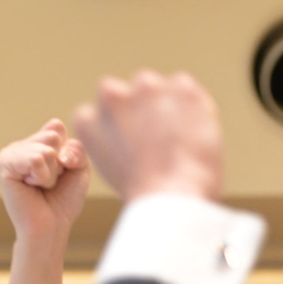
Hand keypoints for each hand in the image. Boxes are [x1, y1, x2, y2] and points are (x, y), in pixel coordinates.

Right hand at [0, 120, 89, 245]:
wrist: (51, 226)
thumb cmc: (63, 200)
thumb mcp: (79, 168)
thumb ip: (76, 147)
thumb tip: (55, 144)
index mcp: (36, 142)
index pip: (57, 128)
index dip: (68, 153)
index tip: (61, 173)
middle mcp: (21, 144)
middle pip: (53, 136)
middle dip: (59, 164)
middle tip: (49, 182)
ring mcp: (10, 152)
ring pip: (45, 149)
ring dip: (50, 173)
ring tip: (40, 186)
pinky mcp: (3, 163)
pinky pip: (35, 159)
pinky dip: (41, 177)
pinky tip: (30, 187)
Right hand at [72, 70, 222, 201]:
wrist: (173, 196)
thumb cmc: (147, 195)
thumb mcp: (112, 169)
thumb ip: (114, 141)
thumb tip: (133, 131)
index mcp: (88, 120)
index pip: (104, 109)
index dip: (124, 124)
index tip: (137, 143)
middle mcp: (111, 96)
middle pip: (129, 92)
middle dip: (142, 108)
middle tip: (161, 142)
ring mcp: (146, 87)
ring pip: (157, 86)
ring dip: (166, 105)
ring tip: (178, 143)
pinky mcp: (179, 87)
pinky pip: (186, 90)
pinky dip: (193, 109)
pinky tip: (194, 136)